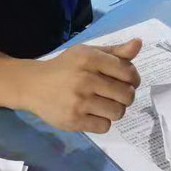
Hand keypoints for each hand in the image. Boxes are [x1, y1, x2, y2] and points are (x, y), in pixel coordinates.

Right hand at [21, 40, 141, 133]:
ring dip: (115, 110)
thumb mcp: (87, 53)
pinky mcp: (73, 120)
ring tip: (104, 105)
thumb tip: (138, 44)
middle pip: (126, 95)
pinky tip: (92, 114)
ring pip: (118, 112)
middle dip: (126, 96)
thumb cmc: (65, 68)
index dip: (134, 79)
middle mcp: (85, 79)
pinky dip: (102, 121)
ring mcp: (79, 101)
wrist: (32, 85)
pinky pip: (104, 126)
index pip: (128, 72)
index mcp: (90, 58)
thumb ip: (114, 51)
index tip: (128, 81)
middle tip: (116, 95)